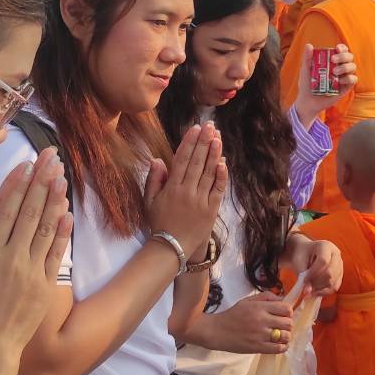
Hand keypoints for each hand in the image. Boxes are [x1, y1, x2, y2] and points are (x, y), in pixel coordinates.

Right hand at [0, 149, 71, 372]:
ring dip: (54, 199)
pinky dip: (62, 231)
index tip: (25, 164)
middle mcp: (12, 258)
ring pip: (45, 227)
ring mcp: (32, 271)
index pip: (4, 211)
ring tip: (62, 174)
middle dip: (40, 181)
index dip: (16, 185)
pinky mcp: (46, 284)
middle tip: (50, 157)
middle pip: (29, 212)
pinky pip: (57, 253)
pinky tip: (68, 212)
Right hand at [145, 122, 227, 255]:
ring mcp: (200, 200)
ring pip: (209, 173)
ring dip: (214, 154)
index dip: (189, 142)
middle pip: (197, 162)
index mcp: (171, 187)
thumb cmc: (159, 223)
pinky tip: (224, 162)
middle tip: (209, 125)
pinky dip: (221, 176)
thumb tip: (158, 159)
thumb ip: (154, 179)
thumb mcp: (150, 201)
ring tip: (217, 137)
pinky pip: (218, 190)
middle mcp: (187, 191)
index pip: (182, 159)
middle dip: (203, 141)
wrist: (171, 248)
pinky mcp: (211, 210)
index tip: (195, 128)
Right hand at [206, 292, 294, 353]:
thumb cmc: (232, 315)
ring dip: (285, 336)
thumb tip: (282, 299)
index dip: (288, 312)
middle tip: (281, 326)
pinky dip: (283, 347)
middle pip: (288, 323)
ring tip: (279, 336)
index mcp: (260, 307)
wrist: (216, 331)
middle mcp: (262, 320)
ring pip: (285, 336)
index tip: (283, 315)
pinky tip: (279, 345)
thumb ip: (265, 297)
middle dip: (287, 325)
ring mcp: (260, 335)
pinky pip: (279, 349)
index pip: (286, 308)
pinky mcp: (258, 347)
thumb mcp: (247, 301)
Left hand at [287, 237, 342, 297]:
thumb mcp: (299, 261)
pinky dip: (324, 292)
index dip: (313, 273)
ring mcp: (340, 264)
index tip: (304, 280)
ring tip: (309, 289)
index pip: (323, 261)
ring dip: (319, 288)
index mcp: (326, 245)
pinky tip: (315, 292)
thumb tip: (308, 291)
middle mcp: (336, 254)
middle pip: (330, 272)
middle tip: (306, 287)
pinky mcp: (340, 274)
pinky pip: (335, 287)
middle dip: (317, 282)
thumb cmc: (302, 255)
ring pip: (333, 281)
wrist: (306, 254)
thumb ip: (303, 275)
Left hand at [292, 43, 357, 127]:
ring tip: (334, 72)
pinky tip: (339, 81)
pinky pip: (353, 80)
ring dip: (345, 67)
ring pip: (353, 67)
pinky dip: (348, 78)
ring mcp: (344, 77)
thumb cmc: (307, 84)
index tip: (337, 48)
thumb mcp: (305, 70)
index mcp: (332, 61)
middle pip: (349, 57)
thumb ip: (307, 58)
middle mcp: (340, 67)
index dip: (342, 48)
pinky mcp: (346, 87)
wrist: (307, 101)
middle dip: (343, 56)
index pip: (342, 50)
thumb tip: (309, 45)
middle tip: (333, 60)